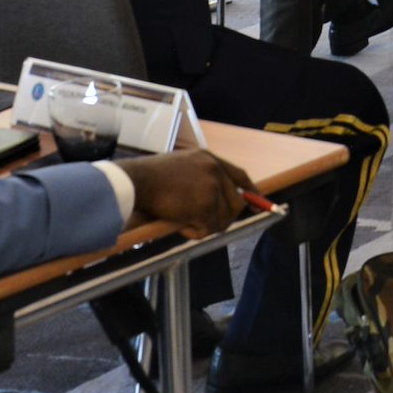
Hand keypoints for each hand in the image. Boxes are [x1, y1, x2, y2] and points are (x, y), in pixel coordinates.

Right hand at [118, 149, 257, 239]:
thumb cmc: (150, 177)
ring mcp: (211, 187)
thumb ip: (200, 177)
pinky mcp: (204, 205)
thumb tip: (213, 201)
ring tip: (187, 225)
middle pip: (237, 201)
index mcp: (210, 159)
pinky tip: (183, 228)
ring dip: (208, 226)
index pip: (240, 175)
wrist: (136, 181)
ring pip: (224, 218)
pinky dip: (196, 232)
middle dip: (225, 217)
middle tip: (207, 224)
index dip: (250, 191)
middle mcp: (215, 171)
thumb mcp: (181, 166)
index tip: (256, 202)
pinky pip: (209, 228)